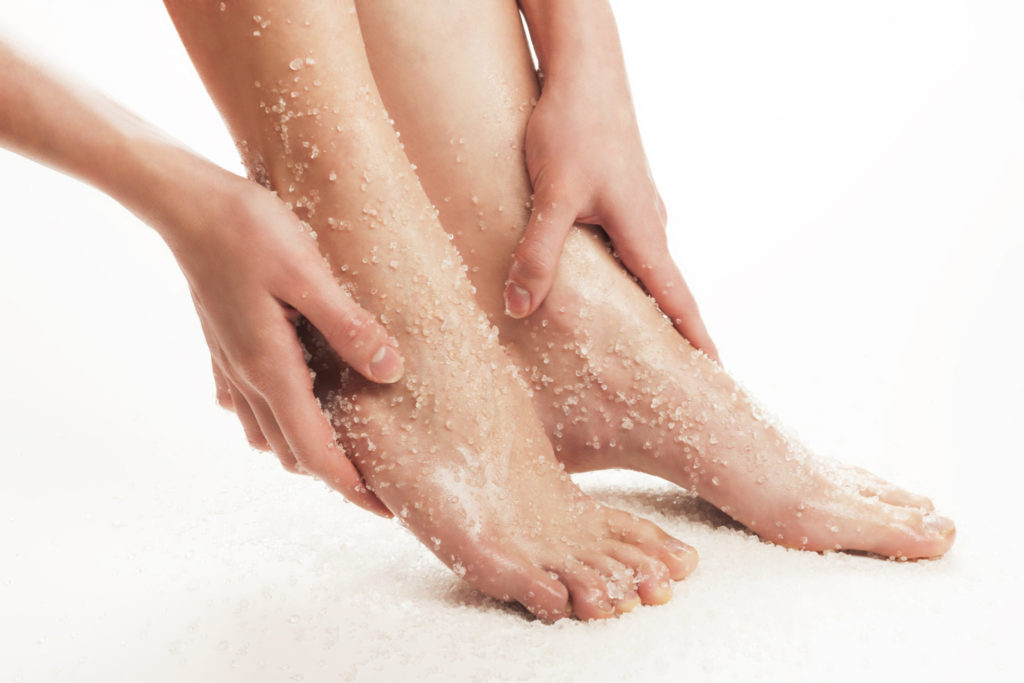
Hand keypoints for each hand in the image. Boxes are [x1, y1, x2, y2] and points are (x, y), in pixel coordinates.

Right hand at [165, 172, 400, 515]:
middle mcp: (247, 378)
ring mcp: (230, 364)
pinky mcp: (224, 344)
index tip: (385, 510)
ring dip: (303, 448)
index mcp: (271, 370)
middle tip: (377, 482)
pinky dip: (272, 418)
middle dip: (334, 475)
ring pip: (266, 431)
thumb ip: (349, 327)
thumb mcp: (308, 275)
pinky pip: (245, 402)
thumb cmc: (247, 230)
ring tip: (342, 447)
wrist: (185, 202)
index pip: (315, 452)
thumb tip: (390, 372)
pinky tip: (290, 403)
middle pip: (291, 452)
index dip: (351, 487)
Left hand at [504, 77, 718, 361]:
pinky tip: (594, 281)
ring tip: (631, 339)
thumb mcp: (551, 195)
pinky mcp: (617, 192)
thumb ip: (537, 254)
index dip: (695, 341)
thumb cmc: (574, 126)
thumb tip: (519, 308)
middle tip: (669, 373)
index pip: (678, 301)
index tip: (714, 375)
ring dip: (641, 302)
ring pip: (641, 267)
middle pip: (664, 291)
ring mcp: (635, 207)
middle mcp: (648, 223)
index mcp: (644, 232)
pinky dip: (618, 272)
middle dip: (669, 333)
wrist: (582, 69)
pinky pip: (624, 244)